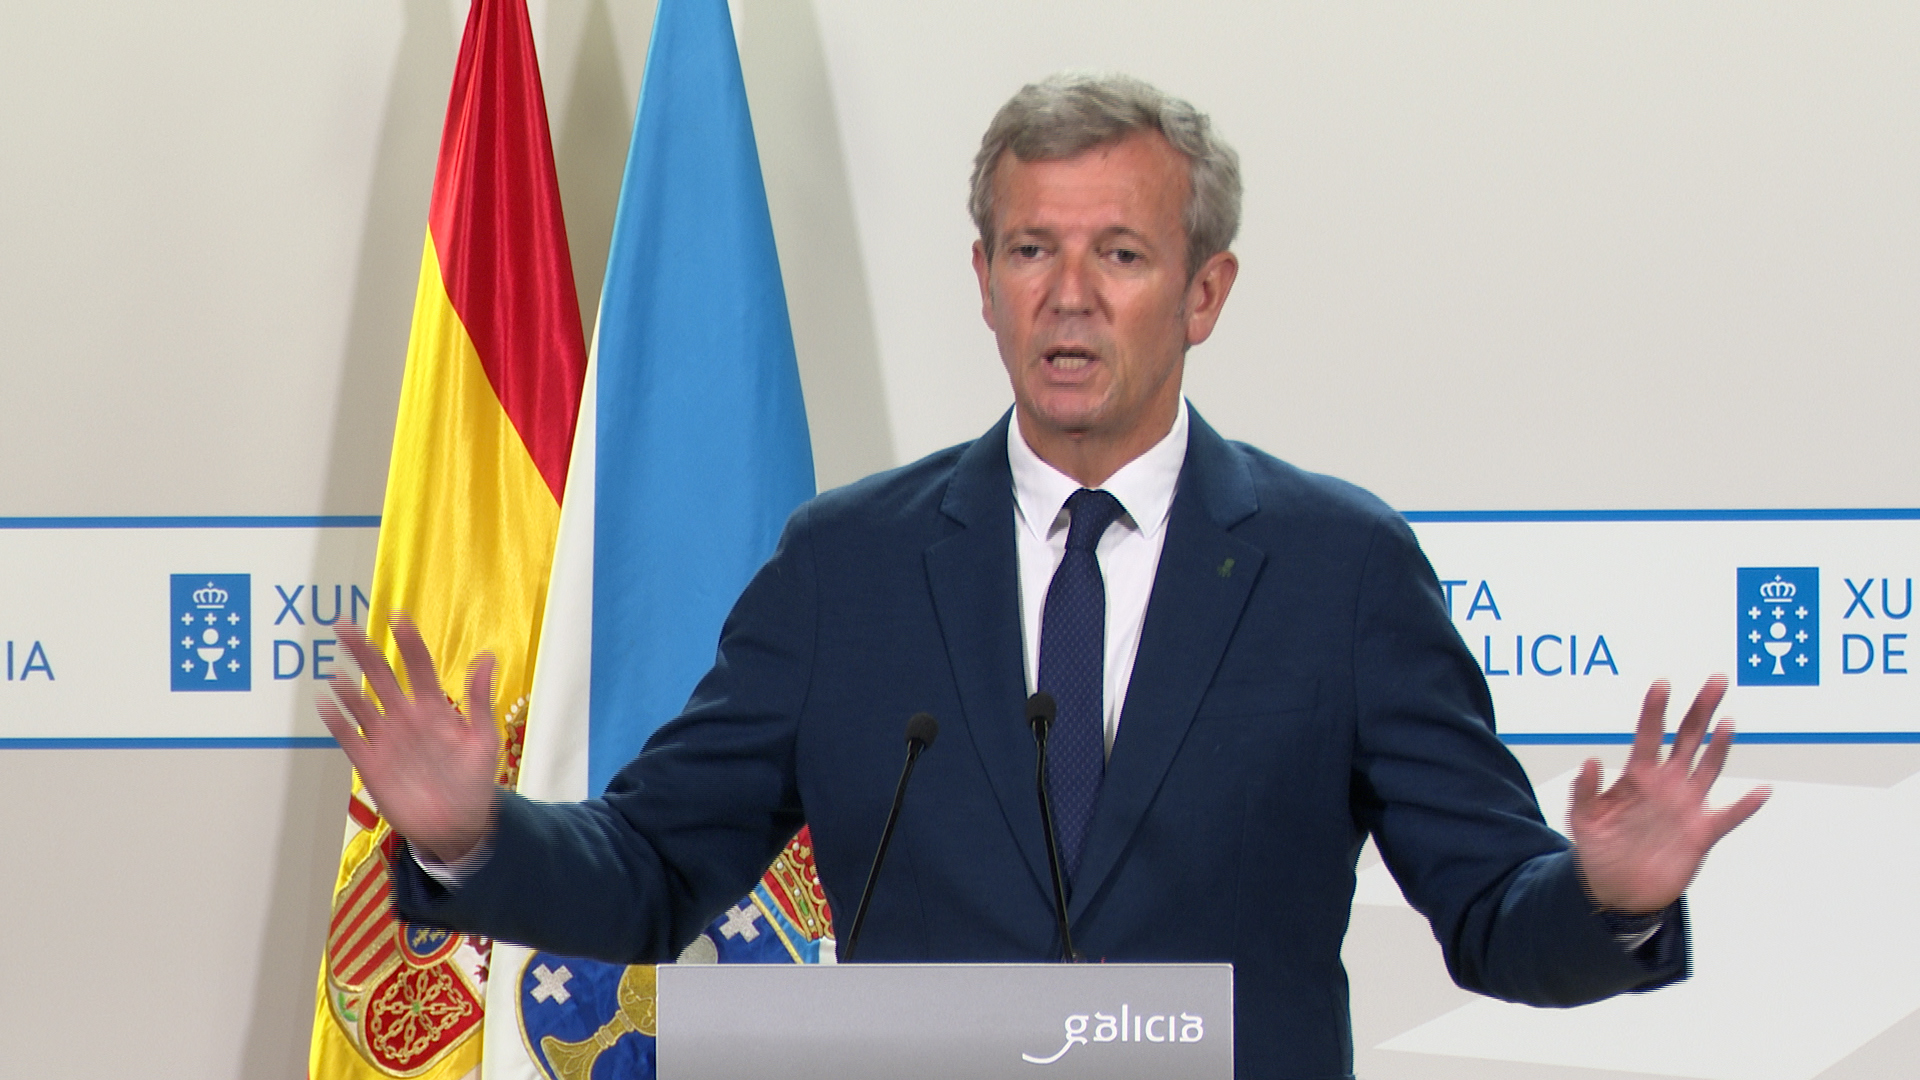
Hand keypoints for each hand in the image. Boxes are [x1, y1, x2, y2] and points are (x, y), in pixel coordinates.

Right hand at [318, 616, 501, 863]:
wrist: (457, 827)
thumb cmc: (474, 782)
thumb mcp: (483, 740)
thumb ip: (480, 701)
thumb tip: (487, 657)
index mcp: (434, 708)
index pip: (418, 666)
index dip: (408, 642)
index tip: (396, 618)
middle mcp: (405, 717)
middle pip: (380, 676)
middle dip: (364, 651)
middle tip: (344, 626)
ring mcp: (386, 739)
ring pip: (361, 703)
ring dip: (348, 687)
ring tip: (337, 671)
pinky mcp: (370, 763)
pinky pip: (349, 738)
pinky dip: (336, 721)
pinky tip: (325, 703)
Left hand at [1569, 675, 1768, 913]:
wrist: (1617, 889)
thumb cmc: (1598, 849)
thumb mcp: (1582, 819)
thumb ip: (1584, 790)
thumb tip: (1591, 759)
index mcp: (1637, 777)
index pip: (1648, 734)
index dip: (1655, 709)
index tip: (1663, 682)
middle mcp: (1666, 785)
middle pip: (1687, 738)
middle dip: (1701, 709)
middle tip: (1716, 680)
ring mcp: (1686, 806)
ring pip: (1709, 767)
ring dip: (1720, 746)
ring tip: (1729, 721)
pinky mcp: (1702, 833)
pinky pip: (1729, 816)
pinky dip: (1745, 805)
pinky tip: (1761, 791)